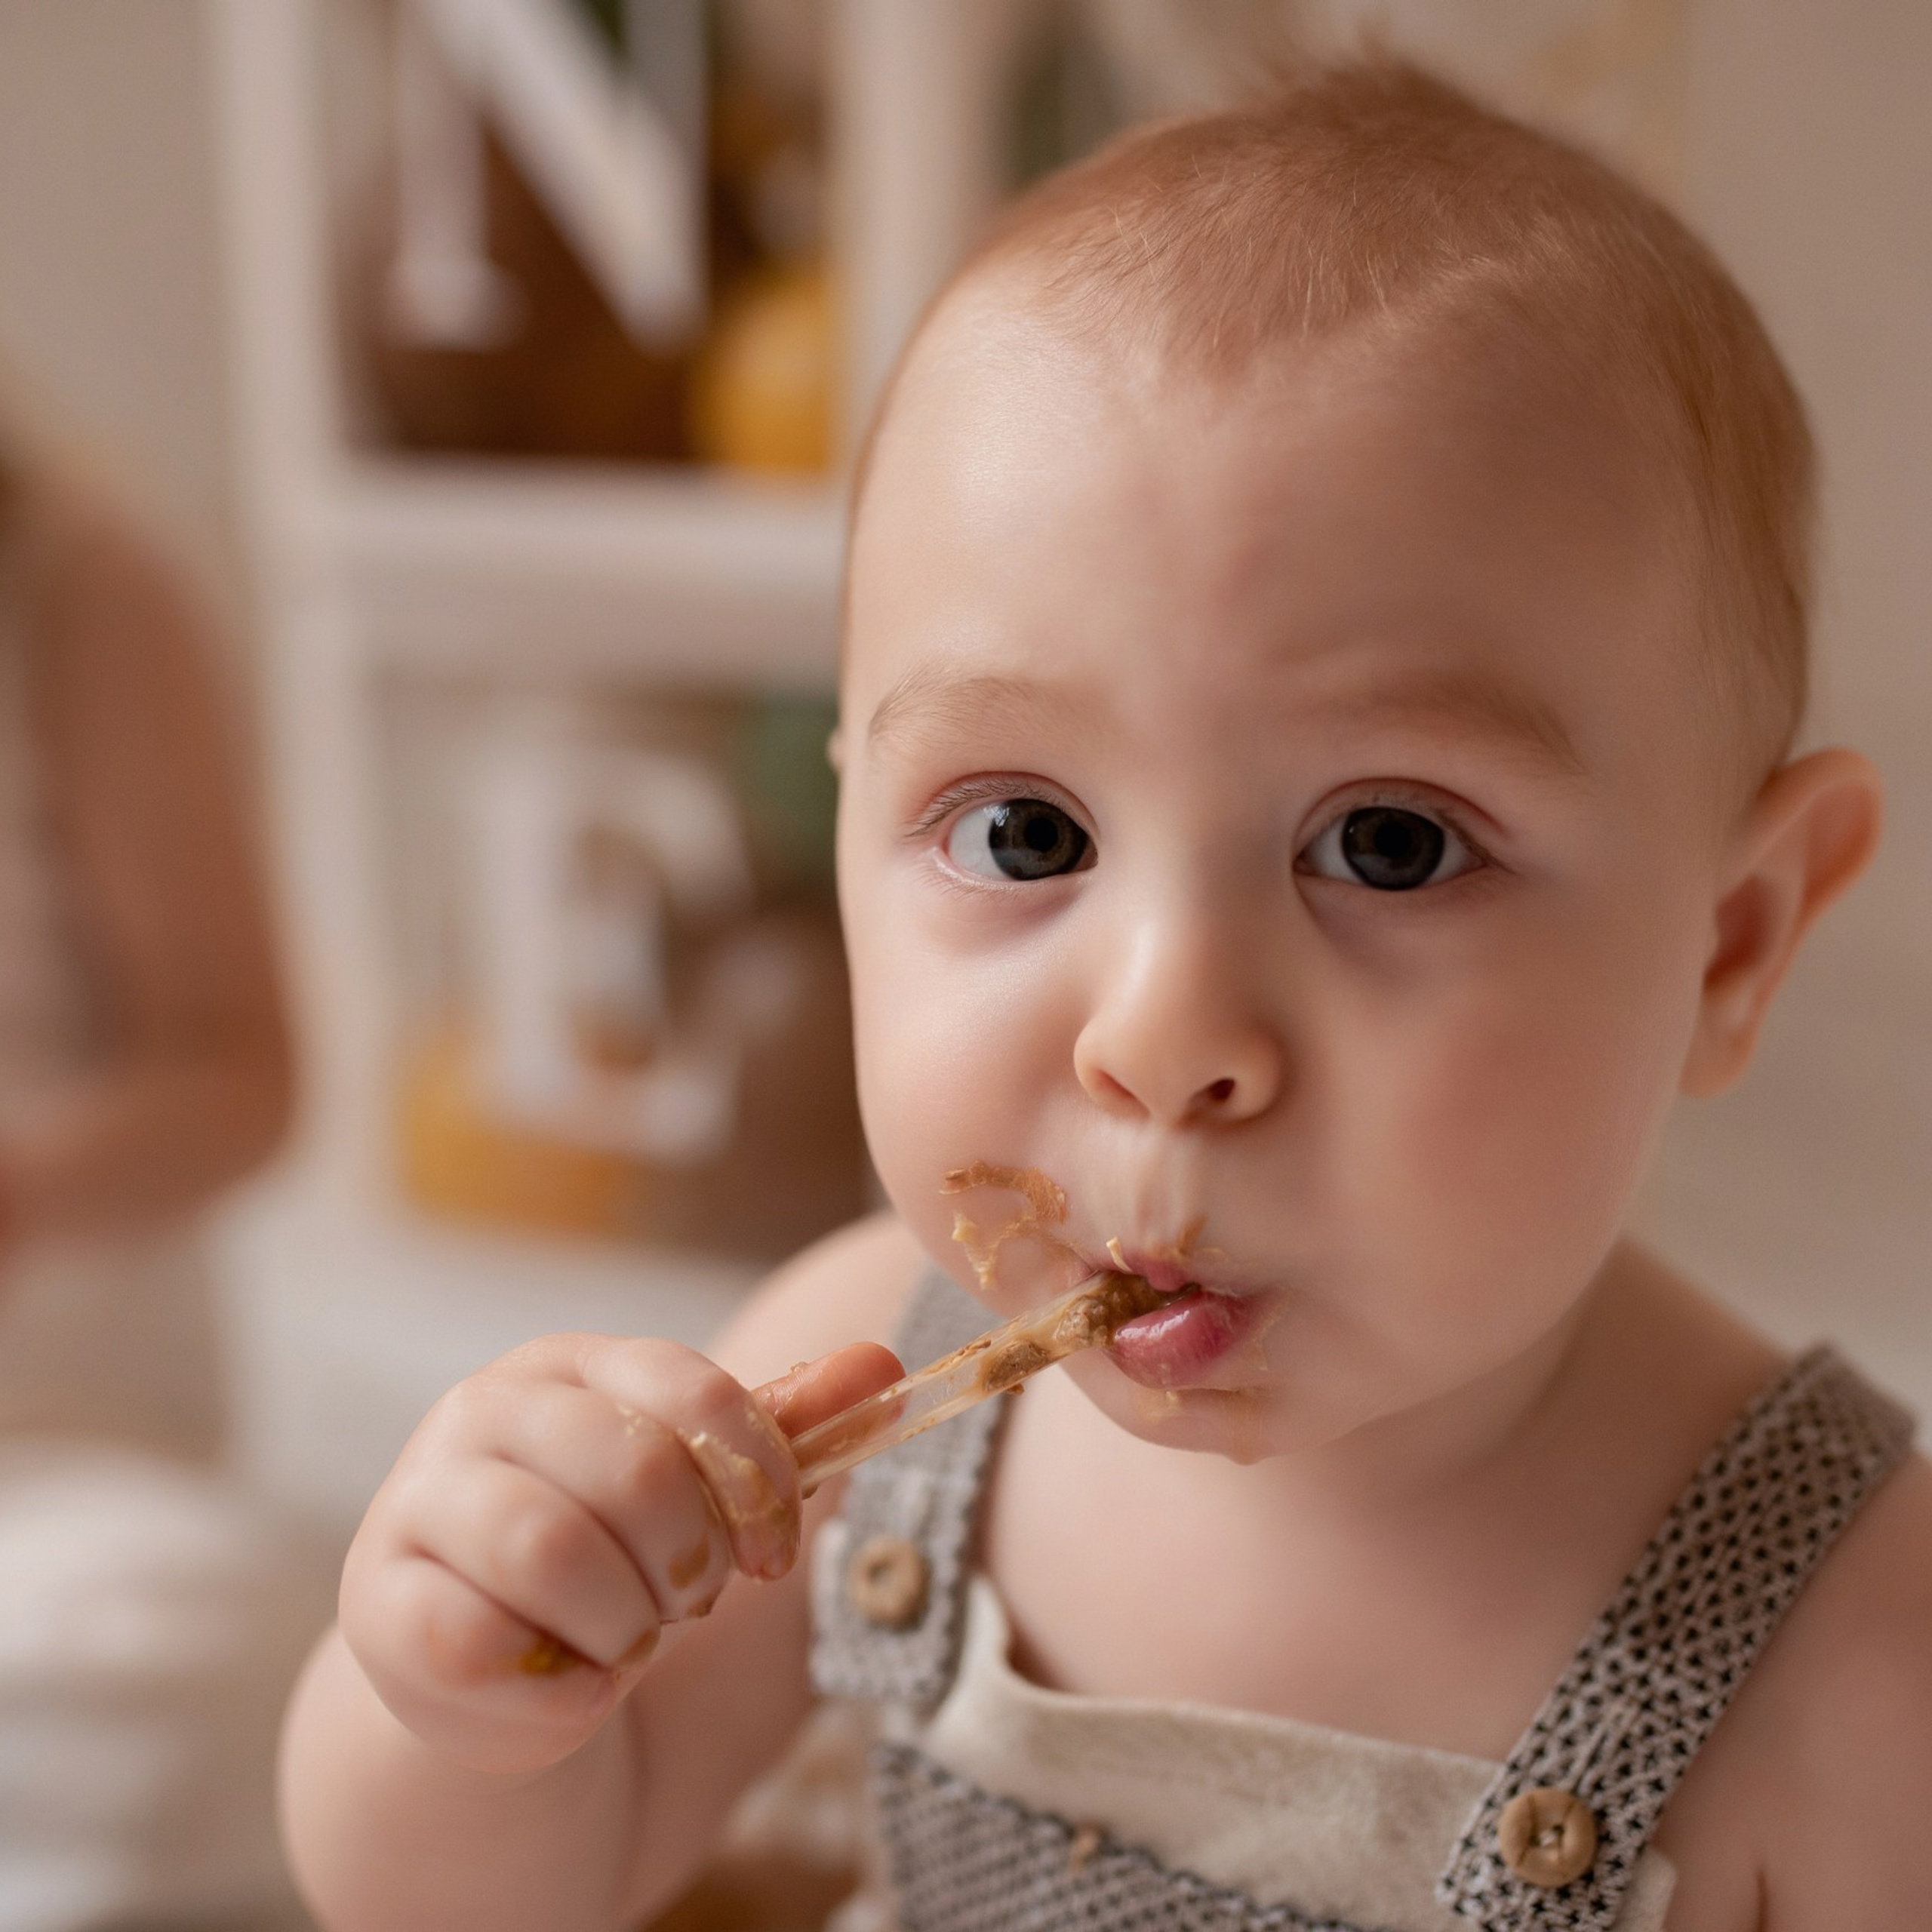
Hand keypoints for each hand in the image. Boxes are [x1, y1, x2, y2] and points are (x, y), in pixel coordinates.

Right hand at [338, 1333, 900, 1774]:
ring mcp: (419, 1499)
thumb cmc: (614, 1560)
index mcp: (571, 1363)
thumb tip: (885, 1362)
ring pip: (554, 1551)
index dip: (756, 1479)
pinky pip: (483, 1643)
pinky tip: (563, 1679)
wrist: (495, 1678)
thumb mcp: (702, 1488)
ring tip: (628, 1638)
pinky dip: (556, 1684)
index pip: (690, 1389)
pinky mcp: (379, 1603)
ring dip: (624, 1622)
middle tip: (688, 1602)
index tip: (772, 1557)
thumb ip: (787, 1425)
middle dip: (689, 1561)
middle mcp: (484, 1409)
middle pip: (633, 1469)